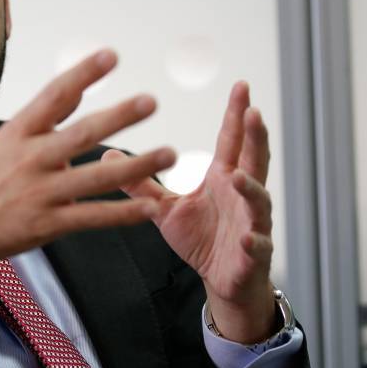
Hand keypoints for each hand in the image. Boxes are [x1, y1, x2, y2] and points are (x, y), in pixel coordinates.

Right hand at [0, 49, 176, 285]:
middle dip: (119, 116)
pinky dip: (124, 214)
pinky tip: (150, 208)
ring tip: (169, 154)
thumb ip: (45, 118)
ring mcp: (41, 192)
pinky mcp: (48, 224)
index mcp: (20, 133)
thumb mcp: (6, 141)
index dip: (82, 75)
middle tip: (150, 101)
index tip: (110, 56)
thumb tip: (76, 90)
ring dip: (137, 165)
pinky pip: (94, 217)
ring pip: (97, 177)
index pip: (54, 96)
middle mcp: (31, 158)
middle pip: (82, 133)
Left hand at [103, 81, 275, 343]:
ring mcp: (251, 222)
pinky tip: (247, 237)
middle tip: (254, 113)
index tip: (240, 87)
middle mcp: (242, 195)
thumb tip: (107, 155)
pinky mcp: (254, 253)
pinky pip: (257, 245)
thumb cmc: (202, 238)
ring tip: (240, 178)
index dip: (236, 115)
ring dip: (251, 189)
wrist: (223, 279)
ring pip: (258, 200)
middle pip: (254, 160)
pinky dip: (253, 241)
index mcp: (223, 179)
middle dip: (256, 137)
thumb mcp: (166, 208)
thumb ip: (141, 183)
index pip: (232, 141)